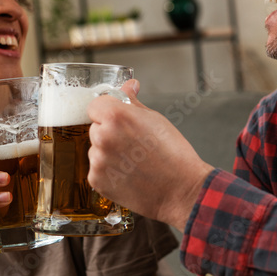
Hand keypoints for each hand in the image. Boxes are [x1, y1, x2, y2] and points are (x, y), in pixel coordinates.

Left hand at [85, 80, 212, 230]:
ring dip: (108, 153)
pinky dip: (109, 172)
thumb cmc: (174, 155)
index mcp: (116, 116)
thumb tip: (128, 85)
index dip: (108, 111)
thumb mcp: (155, 119)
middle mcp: (102, 137)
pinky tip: (129, 174)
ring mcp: (98, 161)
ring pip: (96, 149)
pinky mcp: (97, 180)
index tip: (119, 119)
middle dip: (110, 132)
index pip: (96, 105)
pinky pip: (97, 169)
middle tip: (134, 143)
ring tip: (134, 161)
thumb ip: (133, 101)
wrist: (181, 189)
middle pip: (96, 128)